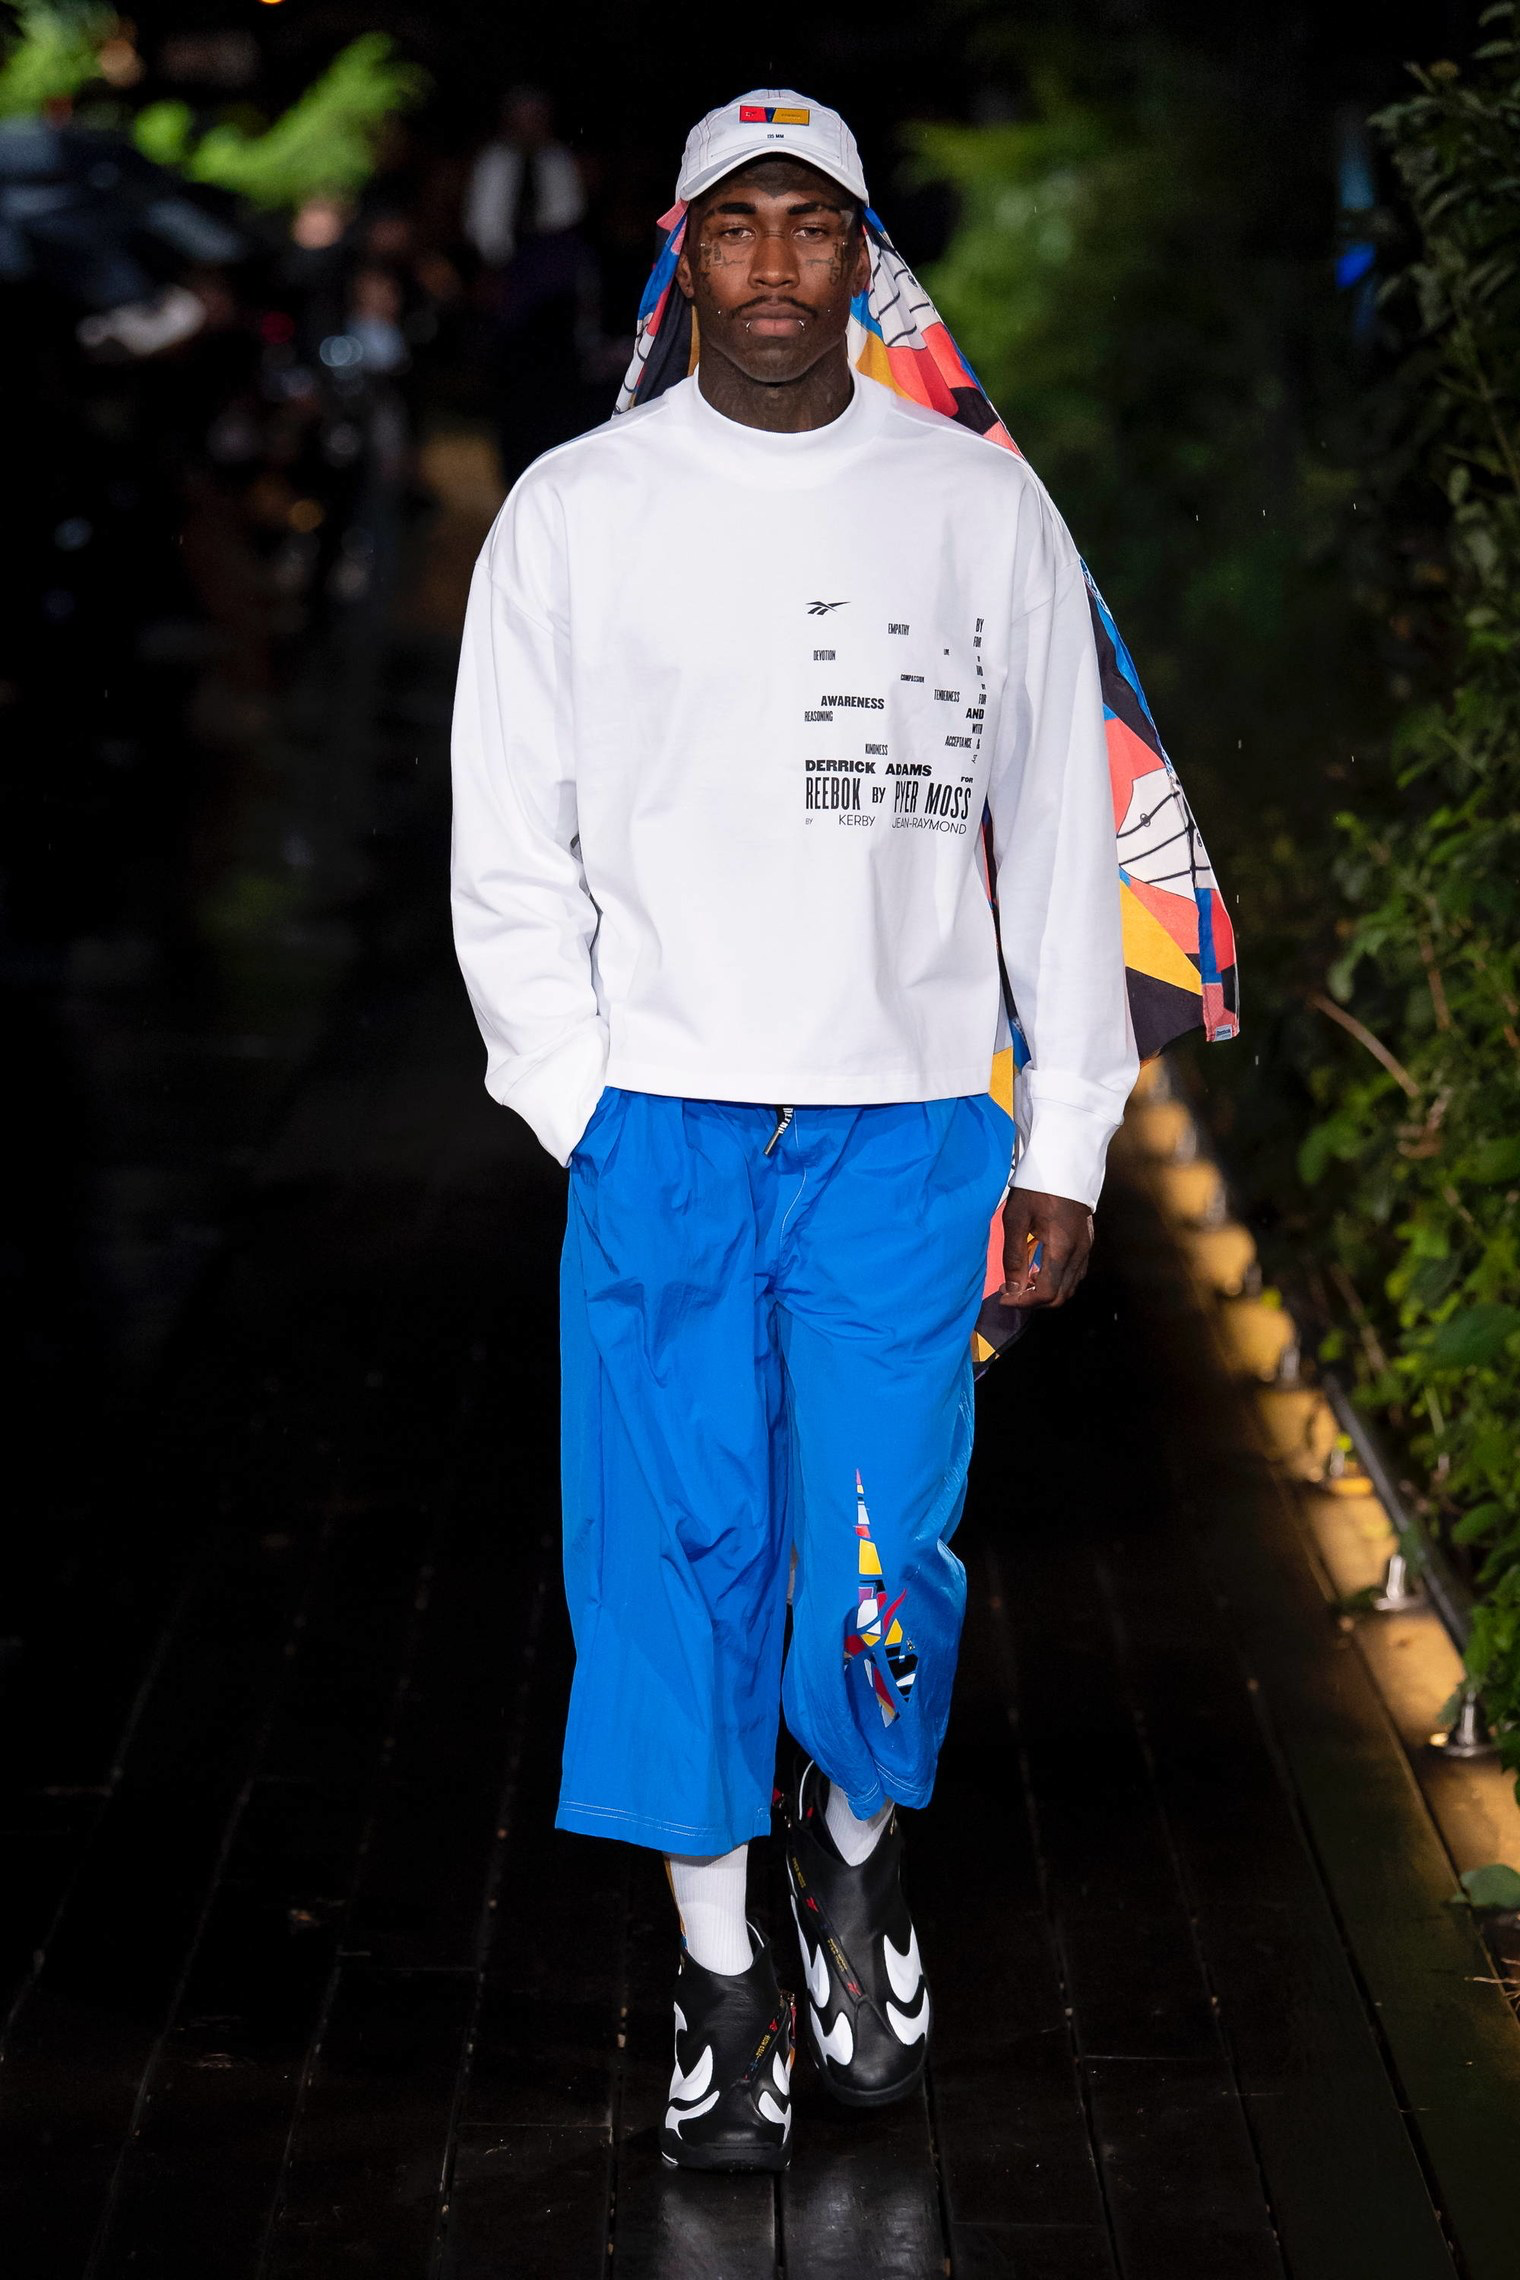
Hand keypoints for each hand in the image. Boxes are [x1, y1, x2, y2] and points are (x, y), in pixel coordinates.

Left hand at [999, 1188, 1094, 1309]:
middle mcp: (1079, 1253)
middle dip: (1034, 1301)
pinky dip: (1058, 1280)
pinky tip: (1040, 1268)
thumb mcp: (1015, 1219)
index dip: (1023, 1301)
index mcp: (1061, 1248)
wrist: (1062, 1163)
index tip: (1003, 1296)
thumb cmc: (1035, 1188)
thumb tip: (1012, 1289)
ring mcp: (1087, 1248)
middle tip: (1011, 1291)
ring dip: (1047, 1291)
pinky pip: (1076, 1273)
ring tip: (1024, 1279)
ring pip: (1070, 1287)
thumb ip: (1013, 1257)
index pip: (1046, 1292)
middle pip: (1061, 1296)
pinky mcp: (1087, 1242)